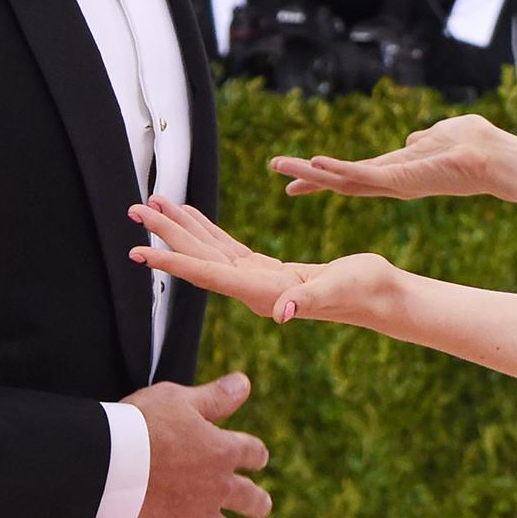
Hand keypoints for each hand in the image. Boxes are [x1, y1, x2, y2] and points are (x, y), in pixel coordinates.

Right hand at [121, 370, 273, 517]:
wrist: (110, 465)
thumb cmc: (141, 426)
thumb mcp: (180, 399)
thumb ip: (215, 397)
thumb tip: (246, 383)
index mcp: (221, 450)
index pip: (249, 452)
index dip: (254, 454)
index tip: (257, 458)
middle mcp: (217, 488)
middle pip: (247, 497)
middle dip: (256, 502)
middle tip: (261, 507)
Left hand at [131, 196, 403, 328]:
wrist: (380, 297)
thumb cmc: (364, 291)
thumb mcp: (339, 289)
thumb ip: (310, 299)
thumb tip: (283, 313)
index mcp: (261, 293)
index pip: (207, 276)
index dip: (171, 264)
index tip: (139, 253)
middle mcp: (251, 289)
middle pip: (199, 258)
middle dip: (166, 234)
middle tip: (136, 209)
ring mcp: (256, 280)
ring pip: (209, 250)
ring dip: (181, 228)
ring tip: (155, 204)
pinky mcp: (266, 270)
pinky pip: (227, 247)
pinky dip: (207, 229)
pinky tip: (193, 216)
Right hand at [270, 112, 516, 198]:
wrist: (495, 160)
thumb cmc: (473, 146)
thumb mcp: (439, 137)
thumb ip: (422, 139)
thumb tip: (414, 138)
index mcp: (398, 171)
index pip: (356, 174)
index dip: (329, 174)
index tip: (303, 171)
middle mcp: (392, 181)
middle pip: (342, 180)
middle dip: (308, 177)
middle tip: (277, 171)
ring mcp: (395, 182)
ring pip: (345, 179)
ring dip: (312, 173)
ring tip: (282, 167)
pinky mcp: (402, 179)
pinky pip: (364, 175)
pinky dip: (339, 170)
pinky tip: (316, 165)